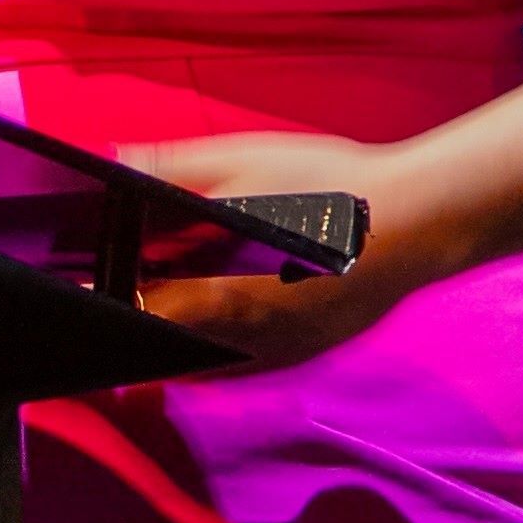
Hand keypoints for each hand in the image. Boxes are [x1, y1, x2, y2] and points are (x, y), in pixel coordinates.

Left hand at [139, 131, 409, 370]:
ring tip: (186, 283)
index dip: (114, 301)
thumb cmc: (331, 188)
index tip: (101, 280)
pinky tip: (235, 297)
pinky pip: (248, 360)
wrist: (421, 218)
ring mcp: (280, 355)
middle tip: (141, 276)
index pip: (140, 321)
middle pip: (170, 347)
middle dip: (151, 315)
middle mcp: (246, 344)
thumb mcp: (244, 163)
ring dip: (189, 329)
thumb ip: (171, 168)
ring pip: (209, 359)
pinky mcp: (307, 354)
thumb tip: (113, 163)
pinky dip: (229, 336)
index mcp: (220, 300)